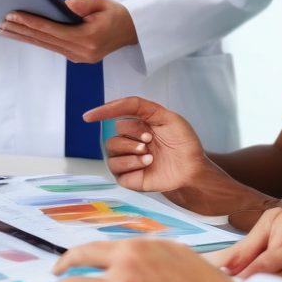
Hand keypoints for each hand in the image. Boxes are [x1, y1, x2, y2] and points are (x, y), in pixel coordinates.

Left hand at [0, 0, 136, 62]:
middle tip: (2, 22)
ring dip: (25, 37)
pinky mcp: (76, 57)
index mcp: (89, 38)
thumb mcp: (101, 1)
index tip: (13, 15)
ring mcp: (79, 57)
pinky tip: (23, 34)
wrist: (131, 31)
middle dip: (22, 30)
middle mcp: (82, 51)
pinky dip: (36, 39)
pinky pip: (51, 47)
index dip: (31, 22)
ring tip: (5, 29)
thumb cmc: (116, 13)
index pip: (53, 30)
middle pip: (45, 40)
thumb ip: (81, 3)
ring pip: (46, 45)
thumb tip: (61, 6)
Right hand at [83, 95, 208, 192]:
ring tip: (149, 154)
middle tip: (149, 139)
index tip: (89, 116)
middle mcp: (131, 140)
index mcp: (139, 123)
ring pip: (111, 149)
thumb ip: (140, 107)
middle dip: (131, 134)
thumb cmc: (183, 143)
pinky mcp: (127, 176)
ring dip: (131, 150)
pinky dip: (131, 164)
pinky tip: (147, 164)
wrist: (191, 169)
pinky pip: (115, 168)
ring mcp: (128, 158)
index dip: (103, 112)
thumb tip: (115, 104)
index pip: (116, 113)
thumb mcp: (166, 116)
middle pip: (113, 132)